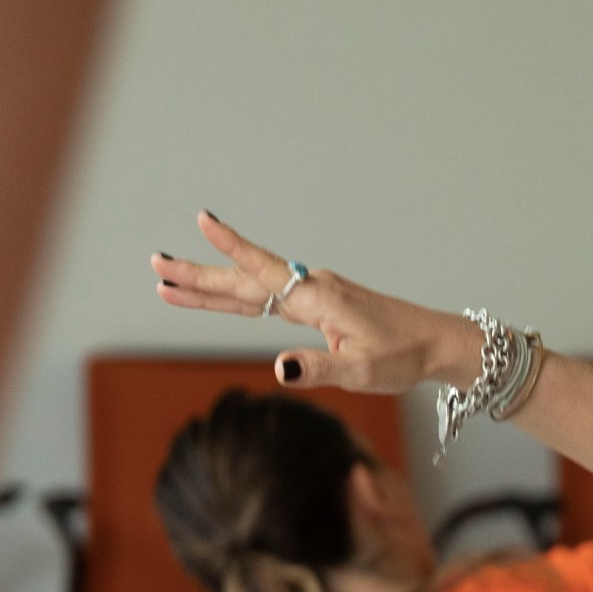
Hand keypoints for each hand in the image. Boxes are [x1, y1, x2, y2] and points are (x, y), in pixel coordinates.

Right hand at [152, 211, 479, 393]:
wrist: (436, 344)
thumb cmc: (403, 357)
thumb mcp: (361, 371)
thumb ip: (319, 369)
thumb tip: (278, 369)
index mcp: (319, 299)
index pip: (265, 271)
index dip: (232, 249)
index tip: (202, 220)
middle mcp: (312, 290)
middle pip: (245, 281)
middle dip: (199, 277)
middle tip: (156, 267)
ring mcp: (315, 296)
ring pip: (252, 290)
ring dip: (211, 288)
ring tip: (167, 285)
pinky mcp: (319, 306)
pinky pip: (269, 299)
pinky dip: (239, 299)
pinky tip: (217, 298)